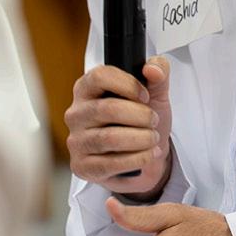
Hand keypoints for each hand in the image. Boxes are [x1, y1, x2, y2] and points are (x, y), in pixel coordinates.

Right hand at [64, 56, 172, 195]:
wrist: (146, 158)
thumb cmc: (142, 122)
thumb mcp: (156, 93)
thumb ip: (159, 73)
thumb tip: (152, 69)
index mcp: (87, 89)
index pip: (99, 76)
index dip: (128, 85)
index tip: (146, 96)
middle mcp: (76, 114)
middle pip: (108, 109)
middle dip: (141, 116)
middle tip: (153, 121)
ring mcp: (76, 141)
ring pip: (110, 138)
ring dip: (141, 139)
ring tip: (153, 138)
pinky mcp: (82, 166)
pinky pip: (110, 163)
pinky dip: (137, 159)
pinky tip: (149, 154)